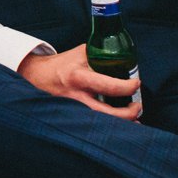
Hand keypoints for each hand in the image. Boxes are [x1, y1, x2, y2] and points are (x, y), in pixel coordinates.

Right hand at [17, 44, 141, 119]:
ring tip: (135, 118)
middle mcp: (77, 96)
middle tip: (138, 106)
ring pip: (101, 122)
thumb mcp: (81, 53)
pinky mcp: (75, 113)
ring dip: (121, 123)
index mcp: (78, 77)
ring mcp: (75, 107)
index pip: (108, 85)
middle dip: (127, 113)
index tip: (136, 83)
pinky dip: (110, 123)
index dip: (127, 87)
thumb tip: (124, 55)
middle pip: (106, 112)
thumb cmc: (63, 63)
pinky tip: (121, 124)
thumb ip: (101, 54)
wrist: (39, 75)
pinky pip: (96, 121)